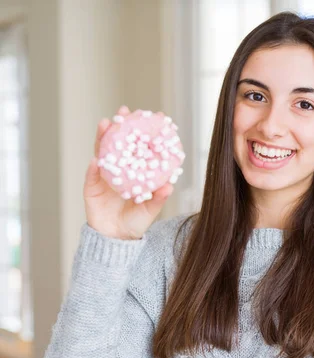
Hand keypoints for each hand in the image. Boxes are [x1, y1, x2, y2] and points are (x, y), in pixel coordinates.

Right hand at [84, 105, 173, 239]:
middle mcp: (119, 169)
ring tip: (105, 124)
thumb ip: (158, 198)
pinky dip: (93, 167)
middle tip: (124, 111)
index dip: (144, 132)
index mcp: (134, 171)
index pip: (139, 147)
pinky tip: (96, 159)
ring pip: (102, 153)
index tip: (154, 116)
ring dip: (102, 138)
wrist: (117, 238)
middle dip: (120, 126)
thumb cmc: (137, 221)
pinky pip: (91, 175)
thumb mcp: (151, 210)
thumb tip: (169, 186)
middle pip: (118, 143)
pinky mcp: (91, 187)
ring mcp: (103, 176)